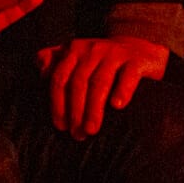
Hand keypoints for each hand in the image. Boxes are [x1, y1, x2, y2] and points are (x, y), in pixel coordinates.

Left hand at [37, 35, 168, 140]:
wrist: (141, 49)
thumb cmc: (102, 61)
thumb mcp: (76, 57)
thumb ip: (54, 60)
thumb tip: (42, 73)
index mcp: (73, 50)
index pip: (59, 78)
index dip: (57, 103)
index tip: (60, 126)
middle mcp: (92, 50)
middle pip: (78, 82)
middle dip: (75, 111)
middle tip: (77, 134)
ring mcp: (115, 53)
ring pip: (100, 82)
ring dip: (94, 108)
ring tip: (91, 130)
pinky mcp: (137, 60)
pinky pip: (128, 76)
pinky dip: (122, 90)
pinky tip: (117, 106)